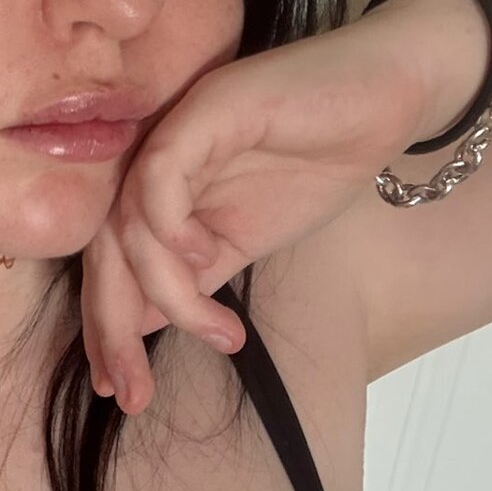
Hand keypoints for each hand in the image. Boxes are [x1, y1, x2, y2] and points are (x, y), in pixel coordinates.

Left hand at [81, 16, 431, 413]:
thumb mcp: (245, 241)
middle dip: (111, 330)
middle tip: (132, 394)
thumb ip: (193, 278)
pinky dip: (171, 228)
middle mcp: (152, 162)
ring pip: (128, 225)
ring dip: (164, 293)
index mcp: (156, 193)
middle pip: (103, 251)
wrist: (388, 96)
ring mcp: (173, 131)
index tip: (122, 392)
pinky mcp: (203, 109)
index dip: (105, 330)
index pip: (109, 266)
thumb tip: (141, 328)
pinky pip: (160, 177)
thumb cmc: (320, 161)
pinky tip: (207, 259)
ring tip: (216, 331)